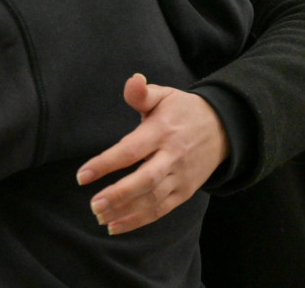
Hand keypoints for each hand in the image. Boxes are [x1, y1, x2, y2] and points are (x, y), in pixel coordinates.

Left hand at [77, 74, 228, 233]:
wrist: (223, 129)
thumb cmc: (183, 111)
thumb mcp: (164, 95)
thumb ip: (142, 93)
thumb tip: (133, 80)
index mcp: (161, 132)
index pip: (130, 150)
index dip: (106, 163)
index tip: (81, 175)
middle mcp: (172, 157)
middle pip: (145, 180)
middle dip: (118, 195)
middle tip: (93, 205)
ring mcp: (180, 177)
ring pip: (153, 199)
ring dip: (126, 211)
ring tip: (100, 218)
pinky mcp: (185, 192)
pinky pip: (161, 210)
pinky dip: (139, 220)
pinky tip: (116, 225)